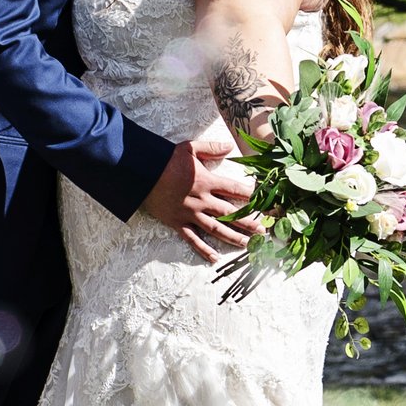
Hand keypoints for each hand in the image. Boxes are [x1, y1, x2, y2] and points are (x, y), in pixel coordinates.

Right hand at [141, 137, 253, 261]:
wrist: (142, 174)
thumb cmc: (165, 160)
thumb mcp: (190, 148)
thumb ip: (211, 148)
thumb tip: (230, 146)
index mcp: (207, 181)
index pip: (235, 190)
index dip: (251, 195)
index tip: (264, 201)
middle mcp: (202, 200)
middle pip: (230, 213)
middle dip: (249, 222)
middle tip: (263, 231)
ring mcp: (190, 214)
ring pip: (216, 229)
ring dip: (233, 237)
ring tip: (248, 245)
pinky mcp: (178, 223)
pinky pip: (192, 239)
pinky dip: (203, 250)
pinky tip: (215, 258)